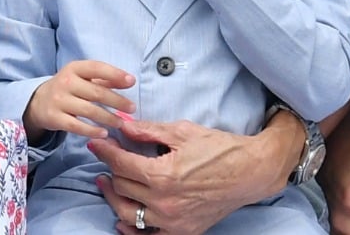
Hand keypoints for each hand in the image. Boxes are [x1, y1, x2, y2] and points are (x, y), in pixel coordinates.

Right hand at [23, 60, 134, 142]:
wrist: (37, 101)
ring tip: (121, 123)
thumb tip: (129, 82)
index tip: (132, 82)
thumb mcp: (83, 77)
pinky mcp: (54, 118)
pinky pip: (76, 126)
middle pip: (97, 93)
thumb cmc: (69, 87)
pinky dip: (92, 130)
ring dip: (108, 118)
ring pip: (89, 111)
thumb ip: (105, 79)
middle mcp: (66, 82)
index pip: (97, 68)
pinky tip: (103, 133)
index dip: (115, 74)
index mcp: (75, 68)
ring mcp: (58, 101)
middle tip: (132, 108)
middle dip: (117, 101)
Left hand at [89, 118, 288, 234]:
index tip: (97, 144)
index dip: (106, 151)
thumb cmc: (222, 149)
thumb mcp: (185, 132)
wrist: (251, 172)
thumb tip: (123, 126)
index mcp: (163, 174)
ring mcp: (172, 220)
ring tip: (108, 183)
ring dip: (114, 197)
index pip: (121, 163)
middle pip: (122, 186)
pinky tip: (121, 218)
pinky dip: (130, 228)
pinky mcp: (181, 230)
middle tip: (109, 158)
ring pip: (127, 212)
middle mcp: (164, 201)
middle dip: (112, 169)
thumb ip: (150, 130)